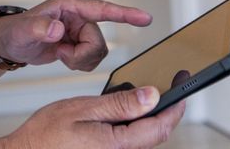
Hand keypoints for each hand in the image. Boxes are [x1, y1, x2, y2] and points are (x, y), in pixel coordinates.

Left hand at [0, 0, 151, 69]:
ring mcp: (82, 29)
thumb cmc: (15, 32)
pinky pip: (92, 59)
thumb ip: (40, 28)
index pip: (103, 9)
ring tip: (59, 53)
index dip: (125, 14)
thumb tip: (59, 29)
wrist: (11, 45)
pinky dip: (78, 64)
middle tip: (61, 53)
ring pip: (98, 52)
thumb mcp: (24, 30)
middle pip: (99, 41)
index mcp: (70, 5)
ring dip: (79, 60)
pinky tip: (63, 57)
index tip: (146, 18)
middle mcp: (80, 16)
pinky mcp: (81, 42)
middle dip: (81, 54)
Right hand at [0, 85, 185, 148]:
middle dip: (168, 111)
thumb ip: (120, 104)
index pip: (159, 126)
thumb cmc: (46, 134)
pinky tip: (130, 111)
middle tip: (174, 87)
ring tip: (154, 95)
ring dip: (153, 118)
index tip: (183, 87)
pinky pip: (130, 141)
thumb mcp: (83, 109)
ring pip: (144, 138)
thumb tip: (151, 96)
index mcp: (117, 144)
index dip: (175, 107)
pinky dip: (136, 124)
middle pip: (156, 134)